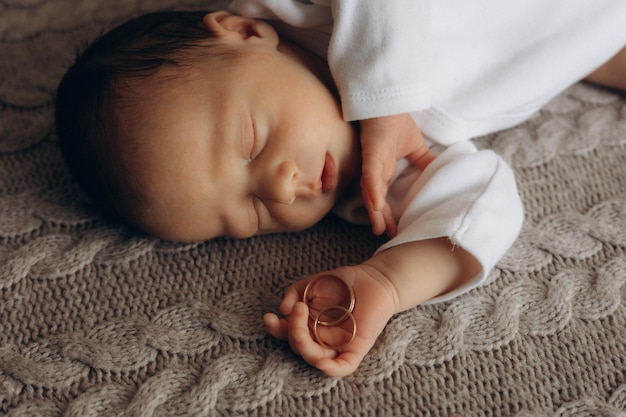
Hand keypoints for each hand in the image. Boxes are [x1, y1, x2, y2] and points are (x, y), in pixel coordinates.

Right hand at [264, 265, 397, 376]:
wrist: (374, 278)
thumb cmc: (343, 282)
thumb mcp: (312, 284)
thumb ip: (294, 292)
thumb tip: (282, 310)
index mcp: (309, 325)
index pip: (288, 335)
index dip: (275, 330)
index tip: (269, 317)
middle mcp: (320, 338)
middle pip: (298, 347)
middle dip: (291, 329)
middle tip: (298, 307)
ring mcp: (338, 345)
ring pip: (315, 358)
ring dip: (302, 343)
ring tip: (302, 315)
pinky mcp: (356, 349)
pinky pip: (342, 367)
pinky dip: (331, 369)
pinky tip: (322, 363)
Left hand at [359, 114, 434, 235]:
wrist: (387, 101)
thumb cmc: (395, 121)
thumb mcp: (415, 146)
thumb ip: (424, 161)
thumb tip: (440, 174)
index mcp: (385, 170)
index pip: (386, 196)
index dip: (390, 213)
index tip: (398, 229)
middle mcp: (376, 171)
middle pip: (377, 200)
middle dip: (383, 219)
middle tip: (390, 236)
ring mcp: (372, 165)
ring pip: (372, 193)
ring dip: (376, 212)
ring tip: (380, 229)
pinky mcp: (371, 156)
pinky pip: (370, 177)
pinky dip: (372, 192)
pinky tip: (375, 207)